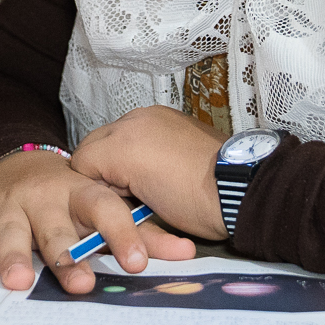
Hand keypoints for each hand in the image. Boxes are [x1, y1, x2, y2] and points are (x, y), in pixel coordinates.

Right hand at [0, 152, 194, 293]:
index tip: (137, 265)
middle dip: (66, 255)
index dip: (122, 235)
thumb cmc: (71, 198)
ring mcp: (11, 206)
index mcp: (82, 193)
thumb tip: (188, 254)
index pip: (106, 210)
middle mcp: (46, 197)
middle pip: (57, 227)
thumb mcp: (106, 205)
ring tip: (19, 282)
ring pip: (13, 231)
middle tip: (80, 284)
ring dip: (15, 256)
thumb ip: (143, 232)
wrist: (17, 167)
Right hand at [69, 106, 229, 240]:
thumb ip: (112, 194)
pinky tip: (160, 166)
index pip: (80, 161)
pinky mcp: (172, 116)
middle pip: (95, 144)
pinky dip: (143, 145)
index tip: (116, 203)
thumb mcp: (142, 210)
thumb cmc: (196, 206)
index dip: (94, 187)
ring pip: (117, 135)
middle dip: (104, 168)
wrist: (243, 189)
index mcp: (122, 142)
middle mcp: (135, 120)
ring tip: (145, 182)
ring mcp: (155, 114)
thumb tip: (105, 191)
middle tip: (127, 195)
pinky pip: (142, 128)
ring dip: (123, 155)